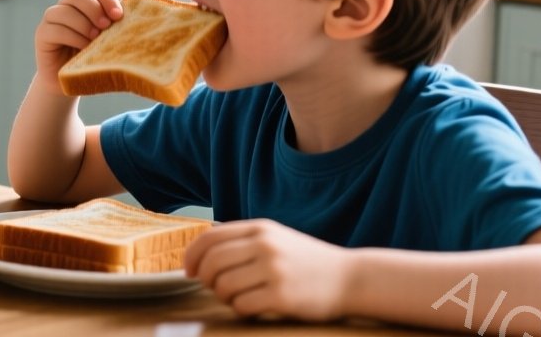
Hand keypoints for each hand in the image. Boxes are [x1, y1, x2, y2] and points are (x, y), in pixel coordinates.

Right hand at [33, 0, 123, 87]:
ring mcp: (51, 20)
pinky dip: (73, 37)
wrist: (72, 83)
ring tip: (94, 41)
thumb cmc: (93, 61)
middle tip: (106, 27)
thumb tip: (136, 19)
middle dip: (94, 9)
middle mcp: (66, 7)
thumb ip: (115, 29)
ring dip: (83, 25)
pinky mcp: (42, 34)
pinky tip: (82, 48)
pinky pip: (56, 29)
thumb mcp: (107, 42)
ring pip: (65, 11)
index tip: (119, 16)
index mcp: (86, 5)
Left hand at [184, 219, 351, 321]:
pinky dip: (241, 310)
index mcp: (260, 229)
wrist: (351, 279)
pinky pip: (242, 305)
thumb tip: (201, 253)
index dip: (191, 256)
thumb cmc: (307, 261)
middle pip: (212, 263)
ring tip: (239, 298)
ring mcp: (274, 270)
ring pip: (224, 286)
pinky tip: (253, 308)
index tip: (189, 270)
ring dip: (224, 297)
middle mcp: (265, 246)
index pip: (209, 238)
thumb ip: (243, 240)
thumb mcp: (276, 238)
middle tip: (215, 288)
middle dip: (206, 279)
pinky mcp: (282, 296)